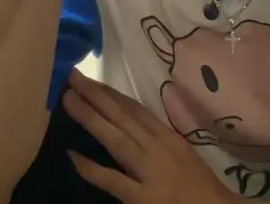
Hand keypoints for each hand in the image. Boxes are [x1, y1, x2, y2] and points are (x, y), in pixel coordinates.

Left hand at [62, 70, 240, 203]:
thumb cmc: (201, 188)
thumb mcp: (181, 155)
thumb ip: (157, 141)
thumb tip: (130, 127)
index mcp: (169, 138)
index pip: (136, 110)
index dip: (112, 94)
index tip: (92, 80)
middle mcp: (158, 148)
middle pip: (122, 117)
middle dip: (96, 95)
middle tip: (72, 77)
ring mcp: (149, 172)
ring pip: (115, 139)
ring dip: (90, 118)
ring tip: (68, 100)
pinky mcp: (142, 198)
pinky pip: (112, 179)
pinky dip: (91, 168)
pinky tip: (72, 155)